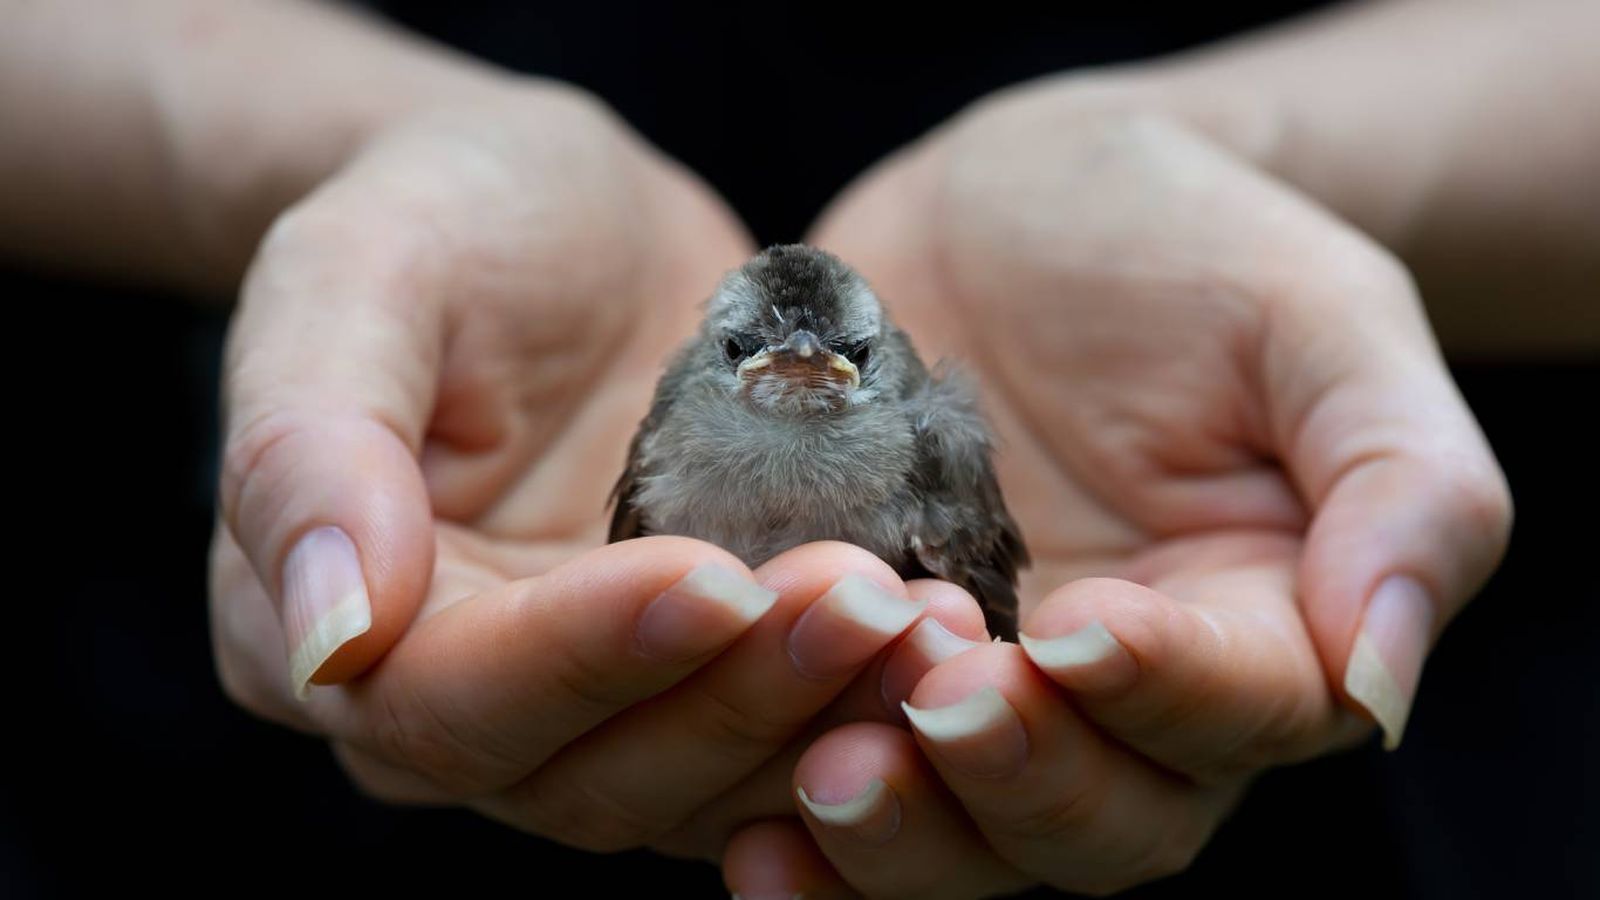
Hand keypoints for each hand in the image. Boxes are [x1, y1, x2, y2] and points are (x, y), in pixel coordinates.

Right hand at [208, 82, 965, 854]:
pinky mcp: (686, 685)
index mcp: (322, 629)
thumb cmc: (442, 219)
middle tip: (877, 603)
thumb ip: (310, 438)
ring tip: (938, 625)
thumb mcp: (356, 270)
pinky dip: (858, 707)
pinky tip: (947, 636)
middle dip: (739, 695)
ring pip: (697, 783)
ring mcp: (579, 711)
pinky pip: (769, 741)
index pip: (452, 698)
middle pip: (590, 770)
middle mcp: (449, 706)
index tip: (714, 576)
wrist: (556, 222)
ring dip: (824, 720)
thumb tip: (330, 632)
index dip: (587, 654)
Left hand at [722, 83, 1511, 895]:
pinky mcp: (858, 666)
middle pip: (1094, 818)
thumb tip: (1382, 685)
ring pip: (962, 834)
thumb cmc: (1191, 243)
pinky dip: (792, 812)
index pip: (1236, 712)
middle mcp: (1122, 702)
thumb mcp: (1323, 320)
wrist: (1016, 205)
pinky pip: (832, 768)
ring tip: (823, 776)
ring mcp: (984, 692)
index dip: (1163, 691)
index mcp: (1260, 630)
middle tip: (938, 708)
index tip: (1084, 627)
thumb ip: (1404, 488)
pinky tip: (745, 826)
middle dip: (1017, 782)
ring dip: (898, 828)